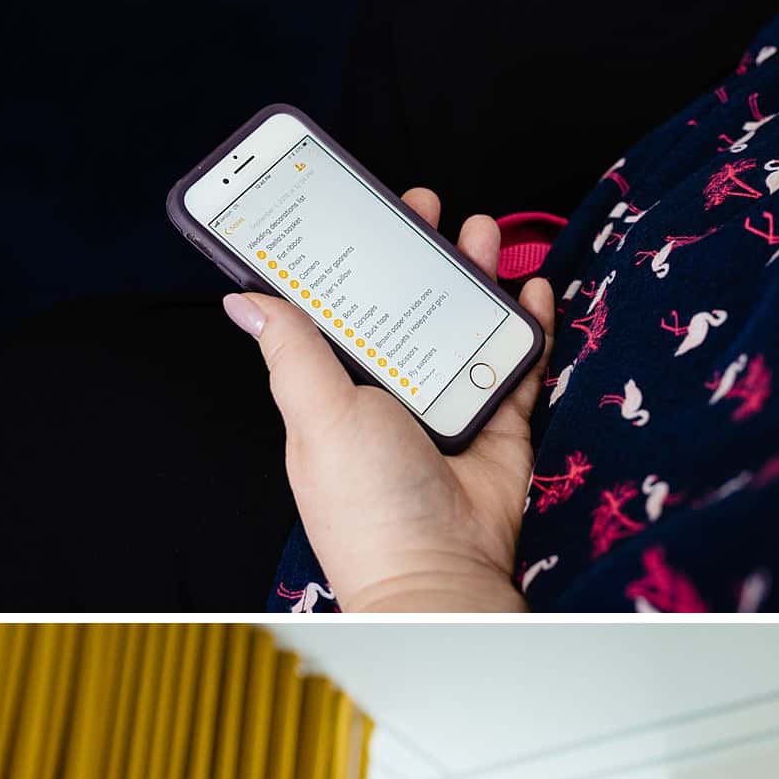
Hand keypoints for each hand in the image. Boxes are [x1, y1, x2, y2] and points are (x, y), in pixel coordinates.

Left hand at [225, 186, 554, 610]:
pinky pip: (516, 366)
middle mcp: (396, 394)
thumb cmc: (370, 503)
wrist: (441, 572)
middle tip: (429, 207)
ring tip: (483, 232)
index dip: (351, 255)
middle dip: (419, 252)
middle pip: (408, 305)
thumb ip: (292, 349)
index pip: (343, 307)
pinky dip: (528, 326)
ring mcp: (451, 408)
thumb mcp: (317, 414)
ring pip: (464, 326)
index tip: (359, 208)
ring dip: (475, 276)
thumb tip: (244, 297)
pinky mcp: (501, 428)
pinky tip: (533, 289)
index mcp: (341, 388)